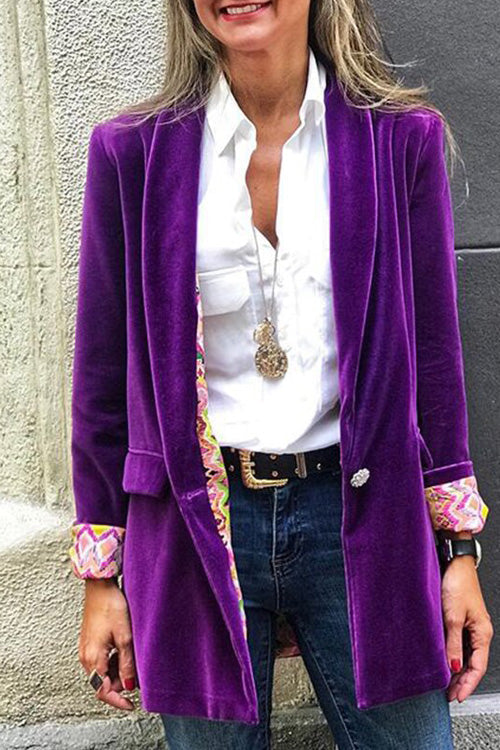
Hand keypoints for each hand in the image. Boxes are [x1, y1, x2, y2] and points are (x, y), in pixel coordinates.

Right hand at [78, 578, 136, 710]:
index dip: (118, 701)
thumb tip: (130, 686)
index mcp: (93, 659)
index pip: (103, 691)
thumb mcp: (125, 637)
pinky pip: (99, 661)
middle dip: (120, 683)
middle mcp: (85, 657)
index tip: (131, 704)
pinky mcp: (88, 642)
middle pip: (102, 683)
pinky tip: (122, 650)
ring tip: (131, 657)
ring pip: (101, 672)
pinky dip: (112, 661)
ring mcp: (85, 649)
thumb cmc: (111, 608)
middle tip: (136, 672)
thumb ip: (127, 664)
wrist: (100, 587)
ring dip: (116, 671)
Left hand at [441, 554, 493, 702]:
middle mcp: (479, 631)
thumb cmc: (457, 583)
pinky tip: (444, 661)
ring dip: (456, 670)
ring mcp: (470, 626)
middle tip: (448, 695)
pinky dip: (453, 655)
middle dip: (462, 681)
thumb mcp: (453, 616)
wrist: (454, 562)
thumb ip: (453, 642)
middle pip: (472, 663)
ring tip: (445, 683)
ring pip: (465, 655)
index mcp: (483, 632)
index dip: (468, 684)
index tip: (457, 697)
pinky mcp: (461, 619)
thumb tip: (454, 666)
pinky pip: (459, 644)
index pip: (478, 667)